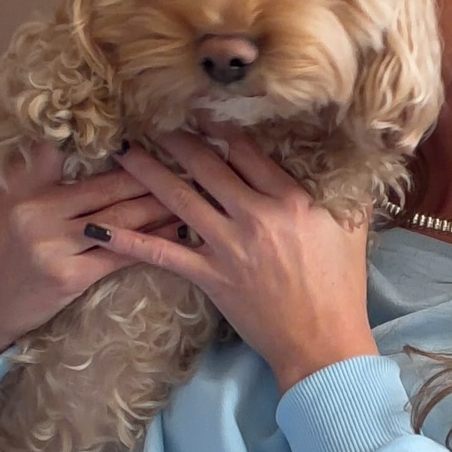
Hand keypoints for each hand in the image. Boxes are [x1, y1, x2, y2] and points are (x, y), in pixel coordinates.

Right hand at [0, 140, 182, 358]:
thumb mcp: (4, 203)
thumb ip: (36, 174)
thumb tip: (72, 144)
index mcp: (23, 187)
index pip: (65, 151)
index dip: (107, 141)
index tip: (144, 130)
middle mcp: (38, 212)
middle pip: (107, 187)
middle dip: (152, 174)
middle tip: (187, 161)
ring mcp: (54, 246)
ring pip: (119, 219)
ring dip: (160, 206)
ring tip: (191, 192)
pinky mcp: (69, 277)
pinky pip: (119, 255)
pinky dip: (150, 244)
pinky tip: (175, 234)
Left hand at [107, 127, 379, 394]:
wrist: (322, 341)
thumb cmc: (341, 287)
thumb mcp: (352, 229)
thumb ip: (343, 190)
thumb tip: (345, 157)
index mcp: (290, 199)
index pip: (247, 151)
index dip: (220, 126)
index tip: (201, 110)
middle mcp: (255, 215)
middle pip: (208, 165)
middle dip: (177, 139)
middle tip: (152, 118)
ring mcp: (228, 246)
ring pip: (179, 198)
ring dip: (147, 172)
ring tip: (123, 152)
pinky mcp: (209, 277)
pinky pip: (162, 253)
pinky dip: (128, 240)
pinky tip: (99, 228)